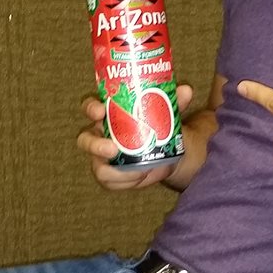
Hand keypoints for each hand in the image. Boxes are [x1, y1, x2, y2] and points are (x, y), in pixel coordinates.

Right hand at [77, 84, 192, 190]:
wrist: (170, 152)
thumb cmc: (161, 125)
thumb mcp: (169, 112)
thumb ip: (175, 101)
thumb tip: (186, 90)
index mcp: (109, 115)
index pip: (91, 108)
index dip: (91, 108)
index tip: (100, 110)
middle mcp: (101, 135)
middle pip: (85, 140)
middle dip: (94, 145)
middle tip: (113, 149)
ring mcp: (104, 158)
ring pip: (97, 166)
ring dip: (114, 171)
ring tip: (137, 171)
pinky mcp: (111, 176)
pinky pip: (110, 182)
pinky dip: (126, 181)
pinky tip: (141, 176)